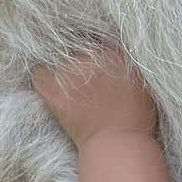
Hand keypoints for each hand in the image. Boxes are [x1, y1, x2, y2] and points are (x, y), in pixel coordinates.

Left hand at [32, 45, 157, 146]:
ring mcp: (69, 71)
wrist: (117, 143)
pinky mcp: (52, 87)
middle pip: (76, 45)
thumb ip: (129, 62)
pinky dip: (42, 76)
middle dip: (78, 58)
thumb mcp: (143, 82)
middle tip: (81, 76)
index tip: (94, 62)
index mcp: (114, 51)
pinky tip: (49, 84)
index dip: (94, 49)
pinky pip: (38, 72)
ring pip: (57, 57)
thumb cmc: (136, 118)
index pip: (96, 39)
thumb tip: (117, 53)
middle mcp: (90, 56)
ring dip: (61, 67)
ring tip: (66, 82)